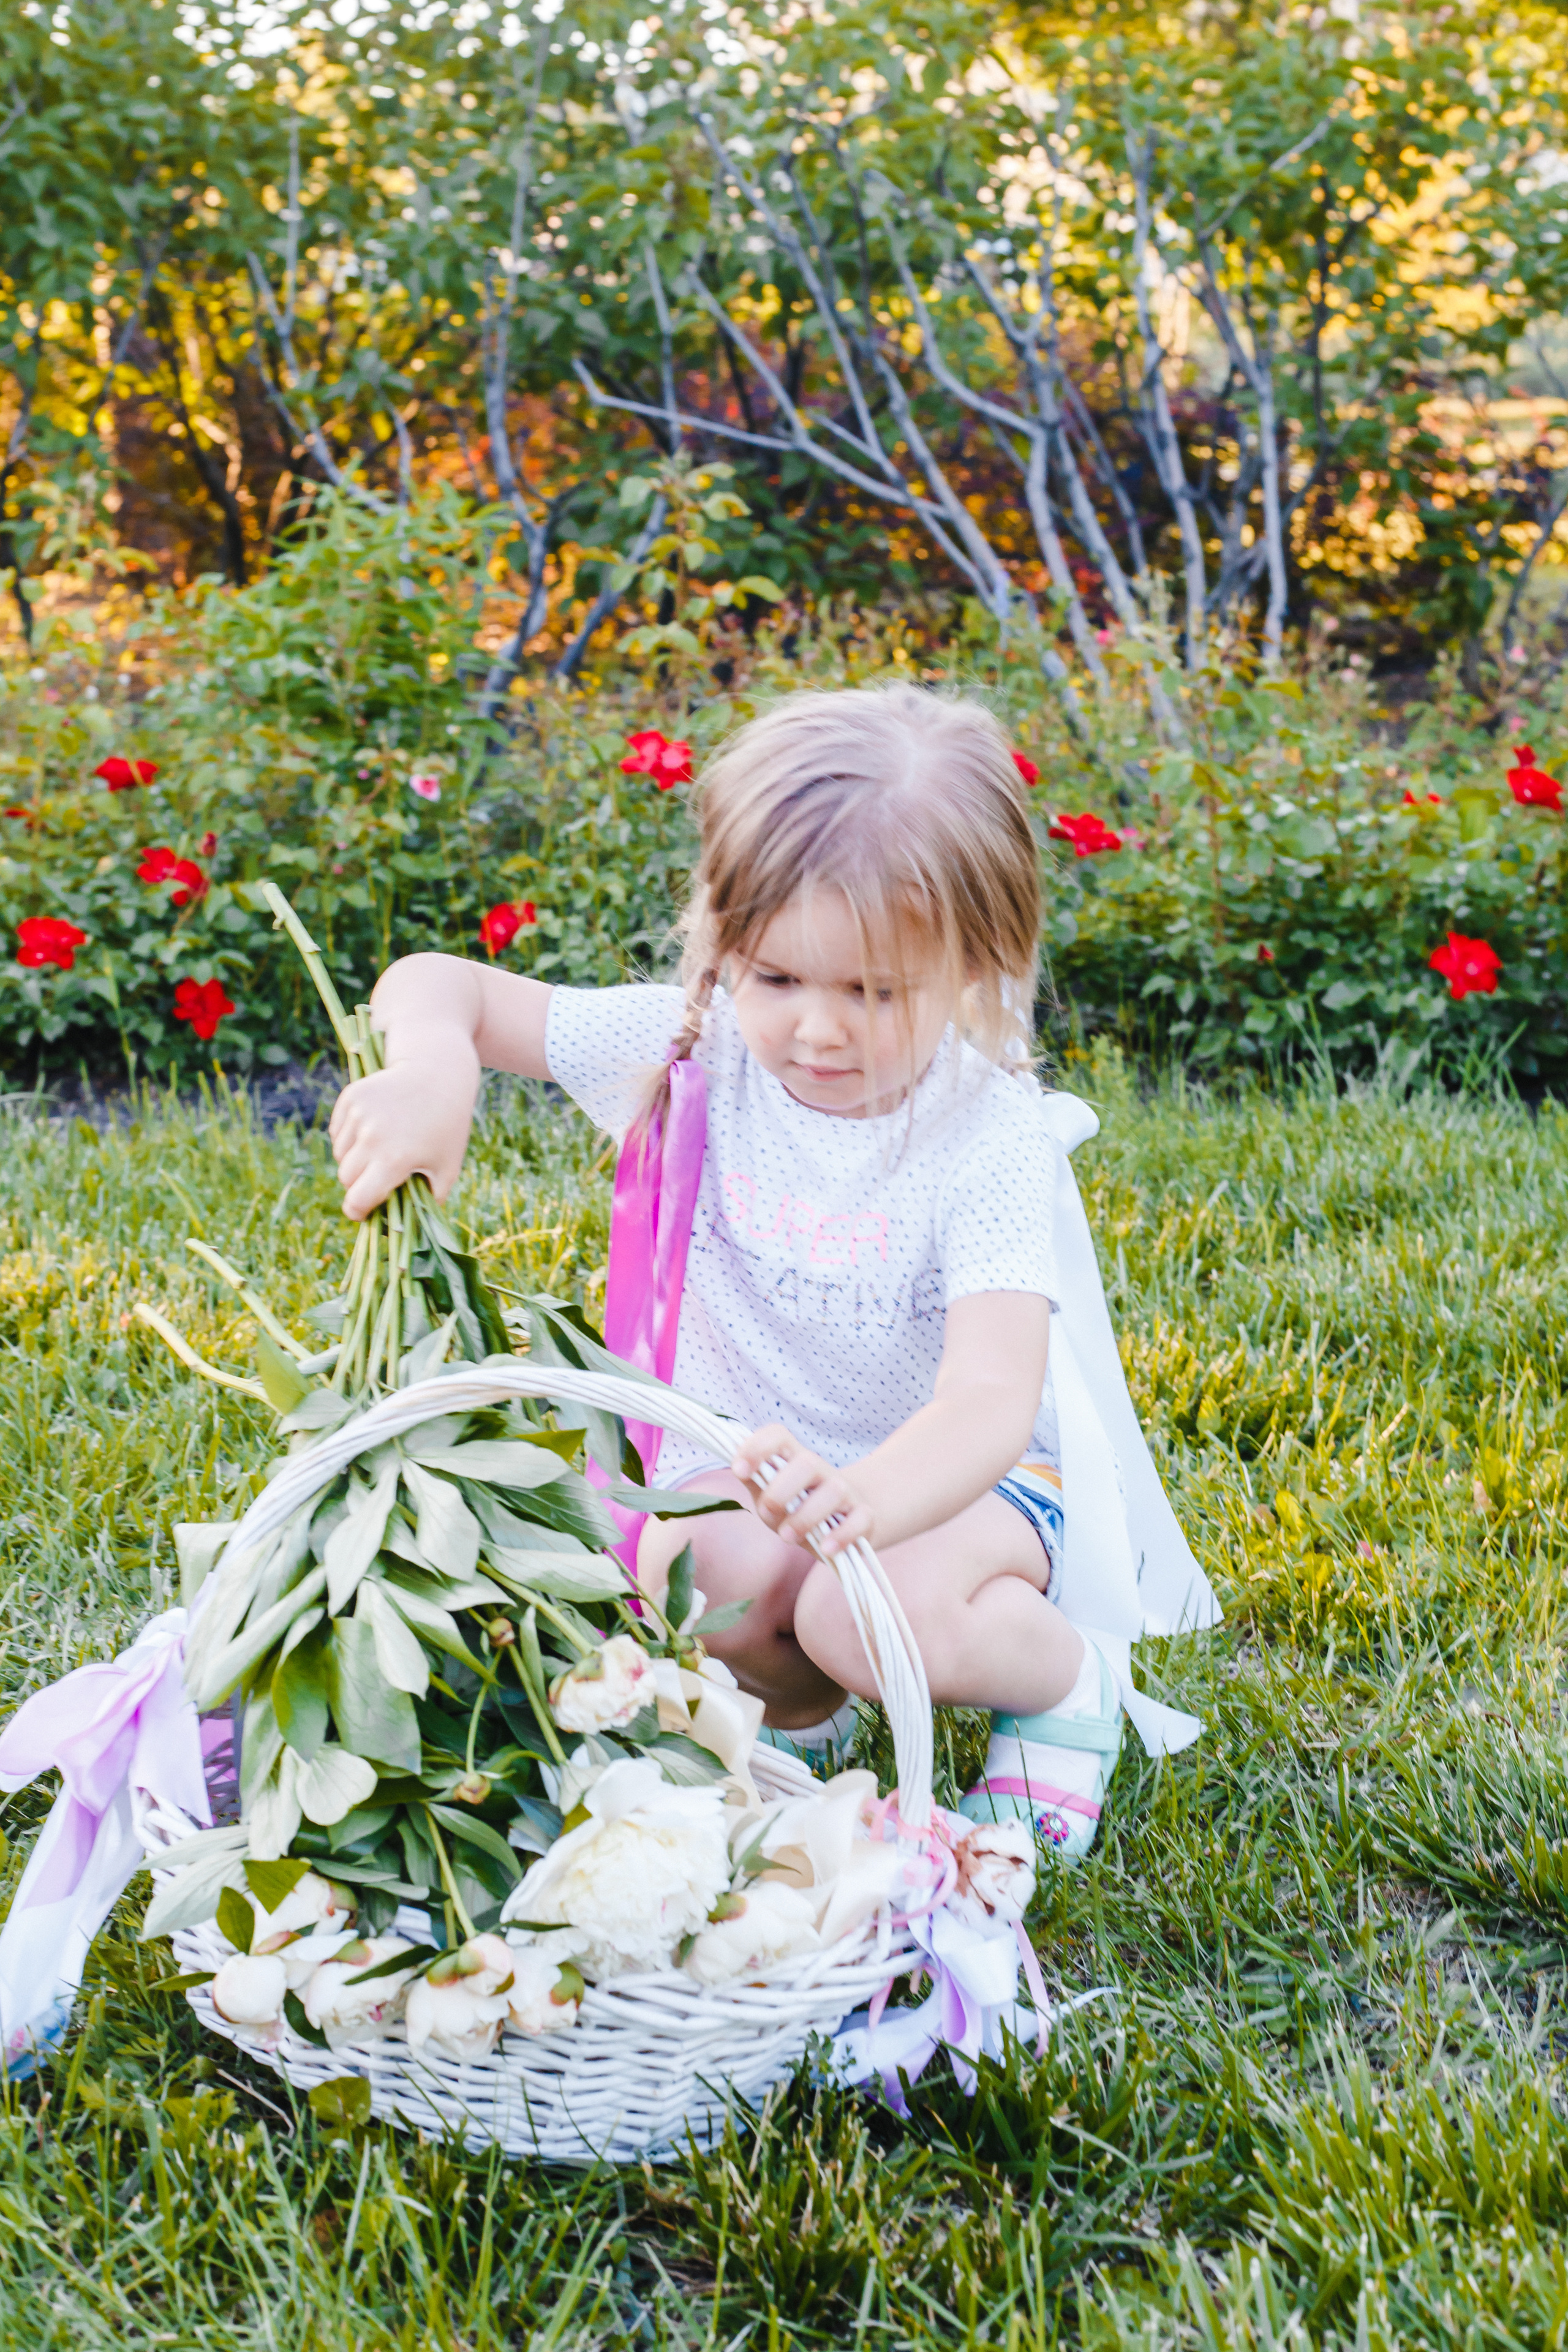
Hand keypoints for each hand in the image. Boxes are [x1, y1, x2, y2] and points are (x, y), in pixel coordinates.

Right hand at [329, 1051, 478, 1219]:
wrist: (439, 1071)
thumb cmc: (447, 1125)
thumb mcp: (448, 1167)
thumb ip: (429, 1200)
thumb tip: (406, 1226)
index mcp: (394, 1160)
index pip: (358, 1200)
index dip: (357, 1212)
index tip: (361, 1213)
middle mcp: (371, 1138)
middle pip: (346, 1178)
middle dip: (358, 1184)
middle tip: (378, 1178)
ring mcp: (358, 1115)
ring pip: (340, 1154)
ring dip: (354, 1160)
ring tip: (381, 1149)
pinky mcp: (350, 1097)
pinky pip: (338, 1132)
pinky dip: (349, 1137)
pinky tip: (374, 1128)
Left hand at [730, 1424, 872, 1558]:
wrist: (849, 1519)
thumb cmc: (800, 1507)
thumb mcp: (772, 1495)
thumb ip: (756, 1482)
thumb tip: (736, 1466)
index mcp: (794, 1459)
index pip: (778, 1436)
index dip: (757, 1447)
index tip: (738, 1470)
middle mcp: (821, 1471)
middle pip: (806, 1463)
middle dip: (781, 1490)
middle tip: (766, 1512)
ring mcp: (846, 1493)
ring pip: (834, 1491)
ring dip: (806, 1516)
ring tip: (788, 1536)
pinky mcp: (864, 1516)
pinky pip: (859, 1521)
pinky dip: (842, 1535)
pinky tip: (825, 1548)